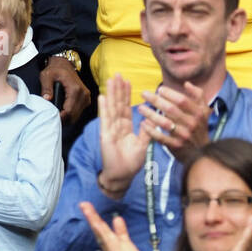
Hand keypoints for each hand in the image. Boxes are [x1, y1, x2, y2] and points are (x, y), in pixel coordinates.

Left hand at [40, 54, 90, 123]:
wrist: (65, 65)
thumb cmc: (55, 70)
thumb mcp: (47, 76)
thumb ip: (46, 87)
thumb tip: (47, 99)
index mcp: (75, 89)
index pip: (69, 111)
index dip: (60, 117)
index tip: (51, 118)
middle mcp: (84, 94)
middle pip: (74, 115)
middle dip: (63, 119)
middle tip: (52, 119)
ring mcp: (86, 97)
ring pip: (77, 115)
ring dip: (67, 118)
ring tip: (56, 116)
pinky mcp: (86, 99)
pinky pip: (79, 112)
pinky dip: (71, 115)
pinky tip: (63, 113)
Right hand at [80, 202, 147, 250]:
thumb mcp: (126, 243)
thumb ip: (121, 231)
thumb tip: (117, 219)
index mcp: (110, 241)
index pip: (101, 225)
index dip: (94, 215)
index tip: (87, 205)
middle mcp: (108, 244)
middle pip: (98, 227)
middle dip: (91, 215)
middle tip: (83, 204)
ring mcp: (110, 248)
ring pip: (100, 232)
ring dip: (93, 220)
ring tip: (86, 209)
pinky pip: (106, 240)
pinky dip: (101, 232)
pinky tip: (96, 224)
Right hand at [97, 73, 150, 196]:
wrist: (122, 176)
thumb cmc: (132, 162)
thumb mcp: (143, 145)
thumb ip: (146, 132)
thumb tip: (149, 119)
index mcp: (126, 128)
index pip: (126, 107)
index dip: (126, 94)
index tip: (128, 81)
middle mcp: (117, 126)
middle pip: (118, 104)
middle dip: (118, 89)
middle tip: (118, 74)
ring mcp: (110, 129)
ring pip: (111, 108)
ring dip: (111, 94)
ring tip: (111, 80)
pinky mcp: (106, 135)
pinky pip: (105, 120)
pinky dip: (104, 108)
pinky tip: (102, 97)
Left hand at [139, 82, 211, 158]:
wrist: (202, 152)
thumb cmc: (199, 127)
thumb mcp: (204, 110)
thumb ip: (198, 95)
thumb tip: (186, 83)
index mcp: (199, 113)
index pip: (182, 100)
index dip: (170, 93)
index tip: (159, 89)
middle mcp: (192, 124)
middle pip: (171, 109)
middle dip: (156, 100)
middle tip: (144, 94)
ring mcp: (184, 135)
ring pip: (164, 123)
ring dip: (150, 114)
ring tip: (140, 107)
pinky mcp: (176, 146)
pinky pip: (160, 137)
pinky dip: (151, 130)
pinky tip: (143, 124)